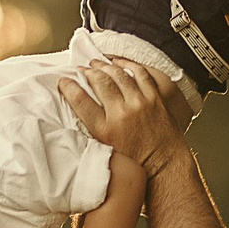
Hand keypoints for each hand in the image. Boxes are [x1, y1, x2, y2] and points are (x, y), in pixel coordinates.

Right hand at [57, 58, 189, 173]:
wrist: (164, 164)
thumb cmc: (136, 159)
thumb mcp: (105, 147)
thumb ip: (92, 128)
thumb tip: (79, 107)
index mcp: (105, 129)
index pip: (80, 100)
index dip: (69, 87)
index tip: (64, 81)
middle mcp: (121, 114)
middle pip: (99, 81)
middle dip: (87, 72)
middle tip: (82, 69)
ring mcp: (140, 103)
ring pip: (118, 74)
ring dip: (105, 66)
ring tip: (97, 64)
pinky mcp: (155, 98)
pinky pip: (140, 73)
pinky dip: (128, 65)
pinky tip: (120, 63)